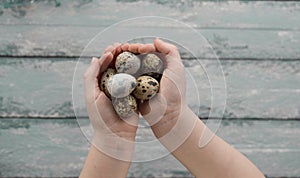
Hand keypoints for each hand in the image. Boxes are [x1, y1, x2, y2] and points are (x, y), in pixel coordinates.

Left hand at [84, 43, 137, 160]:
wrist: (116, 135)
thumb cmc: (100, 117)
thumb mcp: (91, 95)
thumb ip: (91, 76)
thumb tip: (95, 58)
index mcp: (99, 84)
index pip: (103, 65)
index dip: (108, 54)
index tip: (114, 48)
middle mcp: (111, 85)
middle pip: (116, 65)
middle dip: (119, 55)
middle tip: (124, 46)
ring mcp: (123, 90)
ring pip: (127, 71)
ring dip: (130, 61)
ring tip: (134, 52)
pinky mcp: (134, 95)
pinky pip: (136, 81)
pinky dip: (139, 72)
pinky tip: (143, 65)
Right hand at [121, 39, 186, 138]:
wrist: (168, 115)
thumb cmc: (175, 91)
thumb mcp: (177, 68)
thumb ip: (170, 50)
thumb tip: (155, 40)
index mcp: (160, 65)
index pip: (146, 51)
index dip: (138, 47)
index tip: (134, 48)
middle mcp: (149, 72)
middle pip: (135, 58)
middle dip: (126, 52)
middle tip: (118, 49)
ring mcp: (141, 82)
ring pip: (128, 68)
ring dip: (120, 61)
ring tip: (113, 56)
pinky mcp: (134, 91)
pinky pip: (124, 81)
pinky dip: (117, 74)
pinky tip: (112, 69)